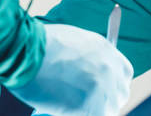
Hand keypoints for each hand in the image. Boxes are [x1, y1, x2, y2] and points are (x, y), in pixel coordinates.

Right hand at [10, 23, 132, 115]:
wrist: (26, 50)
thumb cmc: (41, 45)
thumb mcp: (75, 43)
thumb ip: (89, 59)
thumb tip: (88, 77)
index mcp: (106, 50)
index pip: (124, 74)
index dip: (114, 85)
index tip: (104, 91)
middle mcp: (109, 69)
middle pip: (119, 96)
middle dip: (106, 102)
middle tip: (88, 106)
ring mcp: (101, 88)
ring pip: (106, 111)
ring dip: (91, 111)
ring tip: (68, 106)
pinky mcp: (89, 106)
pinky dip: (76, 115)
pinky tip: (60, 110)